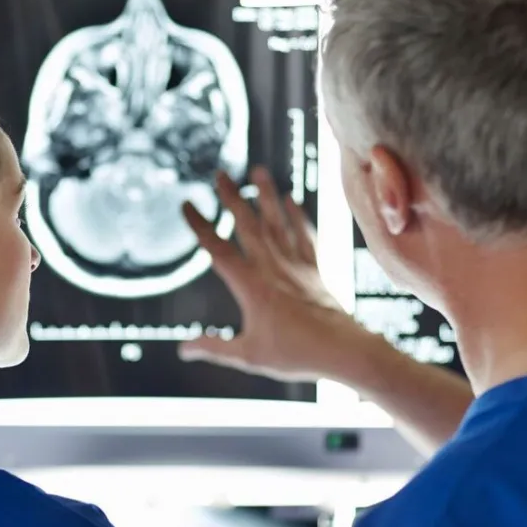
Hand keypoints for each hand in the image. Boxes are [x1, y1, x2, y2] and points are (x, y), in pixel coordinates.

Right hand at [180, 166, 379, 381]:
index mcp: (251, 287)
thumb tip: (183, 349)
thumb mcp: (248, 355)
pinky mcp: (314, 270)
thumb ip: (214, 348)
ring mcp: (295, 266)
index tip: (187, 204)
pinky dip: (297, 216)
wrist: (344, 350)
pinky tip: (291, 200)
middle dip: (232, 198)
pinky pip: (304, 236)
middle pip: (248, 226)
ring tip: (258, 170)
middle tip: (220, 173)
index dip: (201, 226)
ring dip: (266, 195)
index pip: (218, 250)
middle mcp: (272, 269)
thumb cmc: (296, 355)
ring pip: (278, 223)